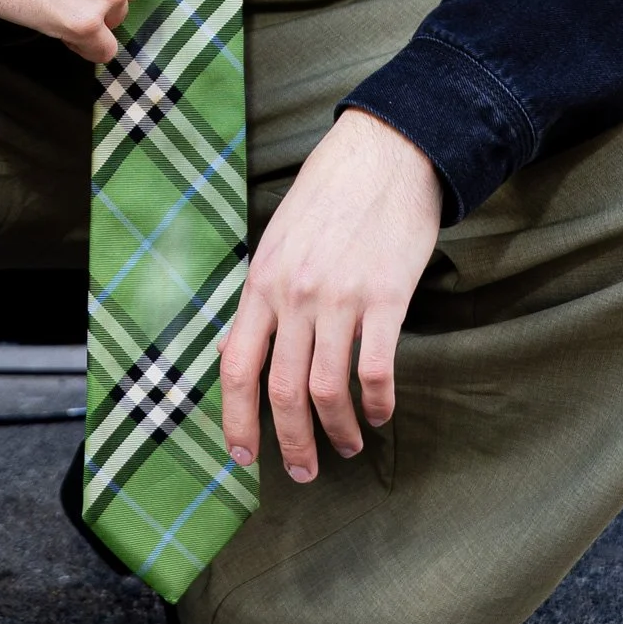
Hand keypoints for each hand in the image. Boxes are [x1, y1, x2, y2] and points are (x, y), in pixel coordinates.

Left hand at [219, 110, 443, 481]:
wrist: (386, 151)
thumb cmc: (330, 192)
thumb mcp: (278, 238)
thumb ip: (263, 294)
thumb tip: (244, 349)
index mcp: (261, 281)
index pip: (236, 366)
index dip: (236, 419)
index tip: (243, 456)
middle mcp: (294, 295)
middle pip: (282, 391)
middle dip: (290, 443)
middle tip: (303, 472)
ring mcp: (340, 298)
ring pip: (328, 390)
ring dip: (336, 431)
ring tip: (348, 447)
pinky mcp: (387, 297)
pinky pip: (377, 369)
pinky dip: (378, 403)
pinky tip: (381, 414)